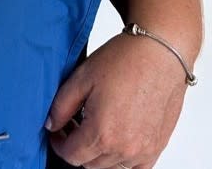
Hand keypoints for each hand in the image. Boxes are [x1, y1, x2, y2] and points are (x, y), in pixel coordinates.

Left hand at [45, 33, 188, 168]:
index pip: (71, 156)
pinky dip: (121, 158)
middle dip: (77, 146)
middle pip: (89, 164)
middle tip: (74, 123)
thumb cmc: (124, 60)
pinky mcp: (157, 147)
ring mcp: (143, 151)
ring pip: (110, 167)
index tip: (57, 131)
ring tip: (95, 125)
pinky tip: (116, 136)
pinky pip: (135, 168)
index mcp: (102, 133)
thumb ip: (61, 106)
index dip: (58, 143)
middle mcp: (124, 148)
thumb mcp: (82, 77)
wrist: (160, 54)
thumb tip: (51, 125)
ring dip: (98, 152)